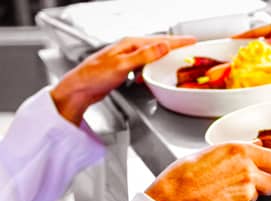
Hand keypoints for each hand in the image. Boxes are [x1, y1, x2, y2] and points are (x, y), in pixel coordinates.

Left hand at [51, 35, 196, 123]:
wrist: (78, 90)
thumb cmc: (93, 76)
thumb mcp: (122, 65)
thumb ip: (144, 56)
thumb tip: (163, 47)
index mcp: (128, 44)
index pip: (159, 41)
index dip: (177, 41)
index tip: (192, 41)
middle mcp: (127, 49)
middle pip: (156, 46)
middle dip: (174, 47)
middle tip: (189, 49)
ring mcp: (125, 59)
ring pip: (150, 56)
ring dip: (163, 58)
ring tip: (176, 61)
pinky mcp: (122, 70)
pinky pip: (143, 66)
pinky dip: (151, 70)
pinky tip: (151, 75)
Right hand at [147, 142, 270, 200]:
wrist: (175, 194)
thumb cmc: (187, 174)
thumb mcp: (214, 152)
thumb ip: (238, 153)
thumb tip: (253, 148)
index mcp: (241, 149)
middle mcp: (247, 166)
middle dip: (263, 186)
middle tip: (240, 186)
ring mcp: (246, 187)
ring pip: (260, 195)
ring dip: (250, 195)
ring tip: (224, 193)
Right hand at [234, 18, 270, 60]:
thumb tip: (270, 42)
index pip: (258, 31)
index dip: (244, 36)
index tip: (230, 41)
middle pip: (259, 37)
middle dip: (246, 43)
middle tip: (233, 52)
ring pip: (265, 44)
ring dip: (255, 51)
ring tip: (245, 59)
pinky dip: (266, 56)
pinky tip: (264, 63)